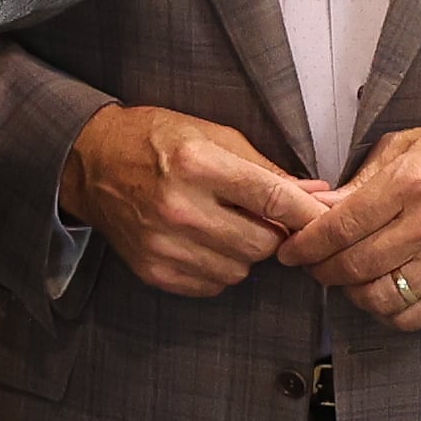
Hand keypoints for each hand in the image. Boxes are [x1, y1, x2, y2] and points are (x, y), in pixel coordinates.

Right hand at [58, 104, 328, 298]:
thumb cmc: (156, 141)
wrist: (91, 164)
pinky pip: (213, 284)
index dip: (308, 213)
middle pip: (262, 243)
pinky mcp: (154, 271)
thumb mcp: (212, 135)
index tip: (329, 221)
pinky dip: (219, 268)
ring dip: (244, 252)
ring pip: (241, 269)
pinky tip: (202, 242)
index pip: (272, 198)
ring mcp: (164, 245)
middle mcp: (179, 208)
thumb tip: (317, 194)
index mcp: (196, 164)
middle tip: (260, 217)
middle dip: (272, 233)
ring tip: (223, 225)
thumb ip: (266, 169)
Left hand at [280, 120, 420, 332]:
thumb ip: (359, 182)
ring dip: (349, 293)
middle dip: (320, 271)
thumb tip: (316, 208)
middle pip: (353, 266)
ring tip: (343, 278)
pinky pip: (410, 316)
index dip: (306, 245)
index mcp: (410, 184)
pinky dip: (383, 312)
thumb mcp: (407, 147)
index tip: (290, 251)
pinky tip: (377, 292)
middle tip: (311, 265)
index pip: (341, 227)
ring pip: (377, 297)